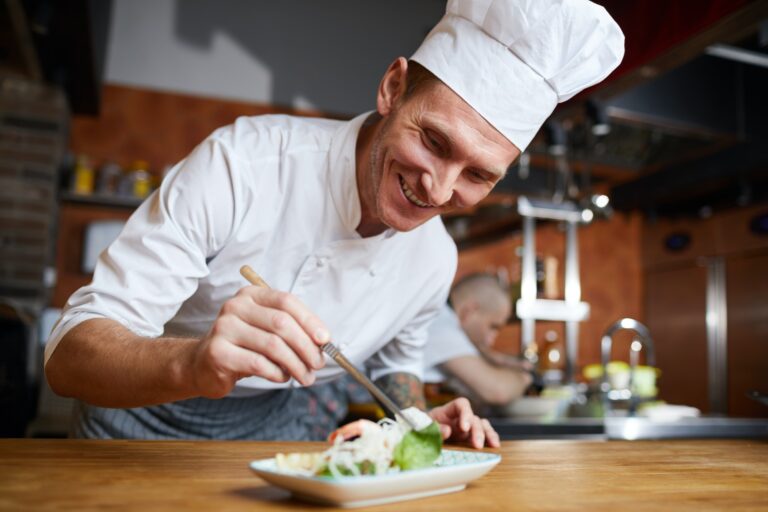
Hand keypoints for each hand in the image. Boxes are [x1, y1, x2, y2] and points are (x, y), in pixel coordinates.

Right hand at [191, 285, 329, 397]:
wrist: (202, 365)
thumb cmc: (243, 347)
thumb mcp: (266, 330)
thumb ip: (291, 330)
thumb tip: (323, 342)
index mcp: (251, 295)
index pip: (286, 301)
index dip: (309, 320)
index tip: (325, 340)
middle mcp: (235, 307)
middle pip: (281, 323)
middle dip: (306, 346)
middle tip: (318, 364)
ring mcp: (224, 328)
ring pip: (273, 345)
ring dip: (296, 364)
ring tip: (306, 376)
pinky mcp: (218, 352)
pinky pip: (258, 363)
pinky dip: (277, 373)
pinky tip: (283, 377)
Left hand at [428, 397, 499, 448]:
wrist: (420, 435)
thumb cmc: (422, 427)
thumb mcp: (423, 427)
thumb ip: (434, 428)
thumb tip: (448, 430)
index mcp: (448, 410)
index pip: (462, 404)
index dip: (465, 414)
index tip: (464, 428)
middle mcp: (460, 417)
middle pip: (474, 418)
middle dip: (477, 431)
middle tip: (477, 445)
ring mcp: (467, 427)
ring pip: (482, 425)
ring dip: (488, 434)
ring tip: (493, 445)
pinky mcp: (469, 437)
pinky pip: (483, 434)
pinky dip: (490, 438)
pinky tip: (494, 445)